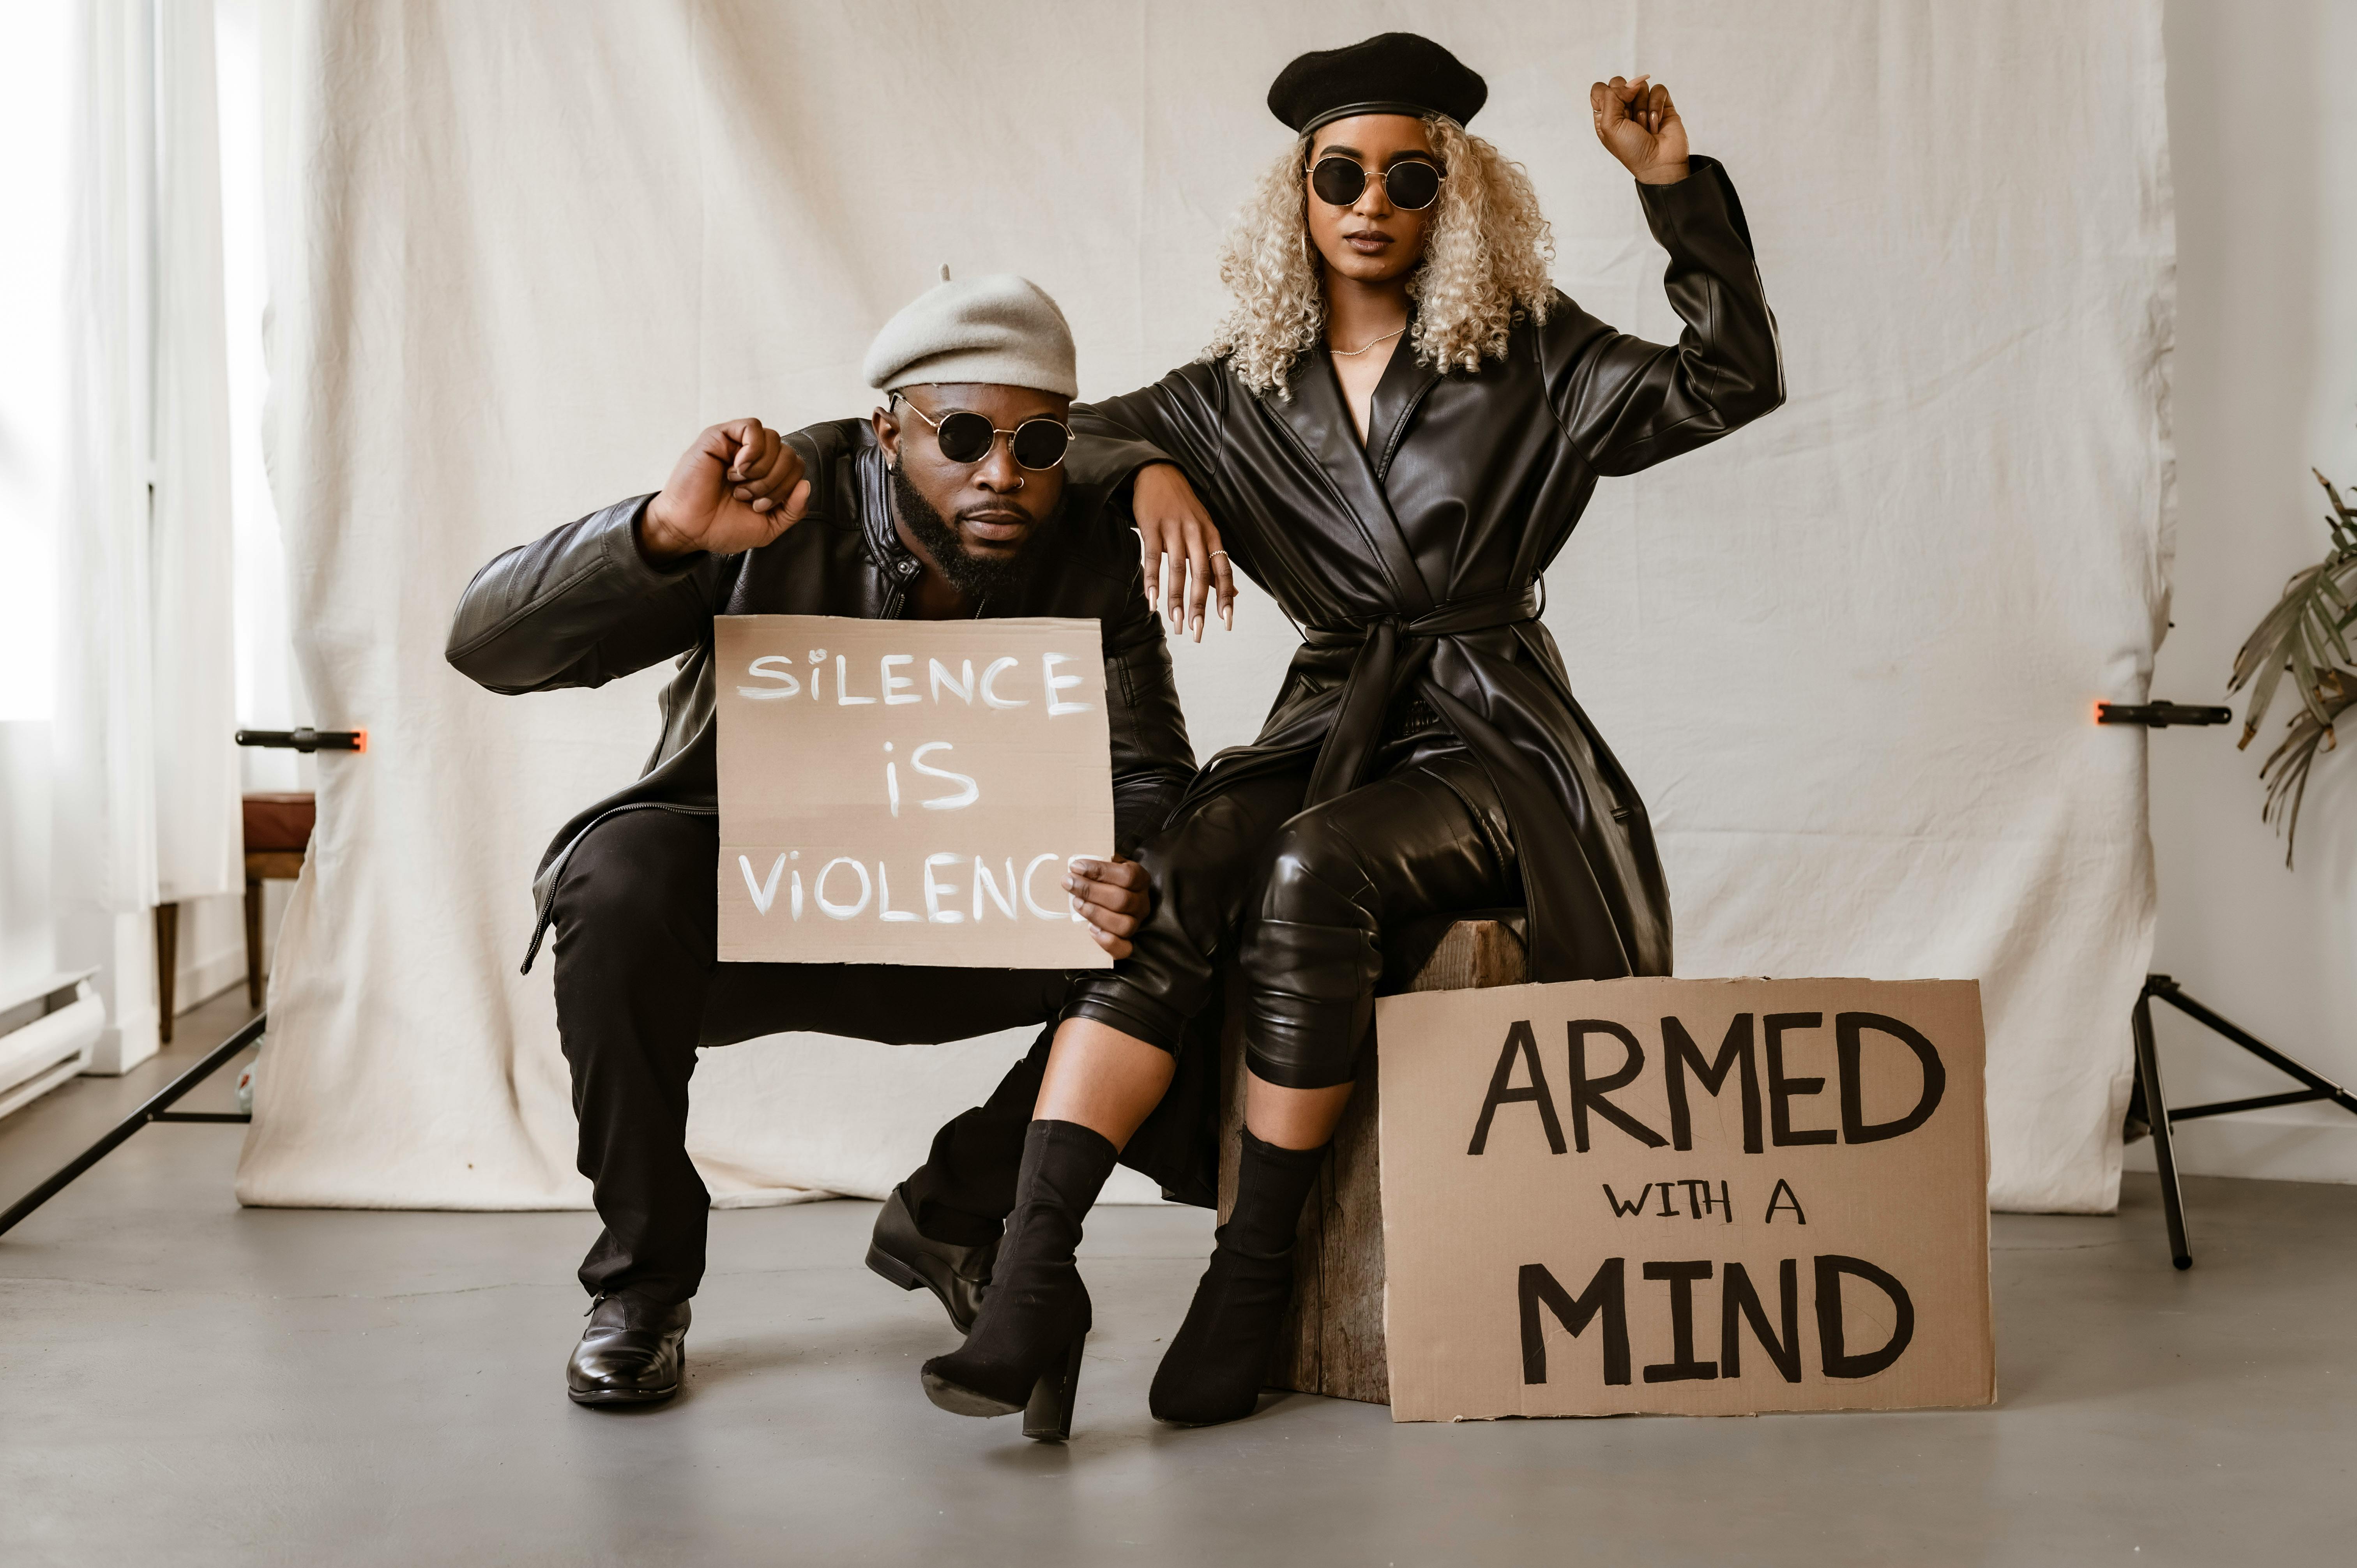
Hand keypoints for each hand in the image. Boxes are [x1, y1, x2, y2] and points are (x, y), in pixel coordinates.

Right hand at [640, 418, 812, 562]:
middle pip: (789, 454)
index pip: (796, 467)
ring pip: (774, 439)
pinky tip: (737, 469)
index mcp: (767, 475)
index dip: (786, 489)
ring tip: (738, 486)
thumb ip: (793, 510)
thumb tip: (806, 485)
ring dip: (762, 470)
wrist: (690, 530)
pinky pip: (753, 427)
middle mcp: (754, 456)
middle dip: (774, 483)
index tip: (759, 506)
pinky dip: (752, 450)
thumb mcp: (768, 527)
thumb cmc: (721, 527)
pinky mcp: (720, 435)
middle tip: (747, 498)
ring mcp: (737, 444)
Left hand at [1063, 856, 1150, 959]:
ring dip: (1096, 914)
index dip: (1100, 871)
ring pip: (1123, 925)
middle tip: (1069, 883)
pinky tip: (1090, 929)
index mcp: (1140, 879)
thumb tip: (1077, 863)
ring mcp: (1136, 924)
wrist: (1116, 897)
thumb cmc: (1108, 881)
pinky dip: (1107, 942)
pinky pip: (1123, 949)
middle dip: (1090, 891)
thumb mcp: (1108, 866)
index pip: (1126, 875)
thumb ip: (1099, 862)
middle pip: (1121, 899)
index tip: (1075, 867)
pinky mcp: (1129, 942)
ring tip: (1077, 904)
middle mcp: (1142, 903)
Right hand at [1132, 462, 1235, 640]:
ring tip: (1176, 622)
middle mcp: (1196, 532)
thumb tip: (1234, 593)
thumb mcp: (1204, 531)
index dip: (1225, 596)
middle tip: (1196, 630)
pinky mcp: (1152, 525)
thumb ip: (1215, 563)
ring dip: (1176, 598)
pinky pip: (1153, 557)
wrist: (1158, 473)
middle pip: (1201, 574)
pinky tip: (1151, 600)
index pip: (1222, 570)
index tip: (1225, 621)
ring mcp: (1174, 529)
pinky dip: (1152, 580)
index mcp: (1212, 535)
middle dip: (1199, 605)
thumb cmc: (1183, 507)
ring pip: (1177, 569)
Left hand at [1590, 75, 1689, 184]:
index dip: (1607, 94)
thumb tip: (1631, 84)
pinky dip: (1657, 105)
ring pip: (1640, 85)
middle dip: (1625, 100)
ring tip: (1645, 126)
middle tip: (1631, 120)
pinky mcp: (1661, 104)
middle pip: (1619, 82)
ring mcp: (1642, 104)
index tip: (1615, 111)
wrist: (1658, 163)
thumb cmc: (1631, 150)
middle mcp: (1622, 108)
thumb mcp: (1609, 126)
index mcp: (1605, 115)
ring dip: (1643, 107)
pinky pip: (1658, 89)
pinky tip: (1656, 122)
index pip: (1599, 89)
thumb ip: (1611, 98)